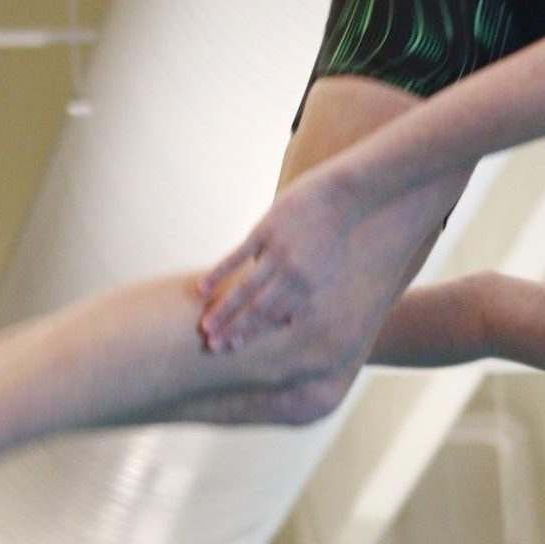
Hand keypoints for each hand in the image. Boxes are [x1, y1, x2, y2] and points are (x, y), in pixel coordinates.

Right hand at [196, 164, 362, 351]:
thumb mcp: (325, 268)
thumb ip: (303, 289)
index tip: (232, 347)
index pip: (274, 316)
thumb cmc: (333, 234)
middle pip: (257, 309)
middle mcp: (292, 276)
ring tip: (205, 327)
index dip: (251, 333)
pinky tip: (201, 289)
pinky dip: (218, 273)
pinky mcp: (266, 231)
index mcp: (307, 288)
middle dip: (234, 330)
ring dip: (223, 310)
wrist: (343, 196)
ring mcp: (277, 253)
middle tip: (213, 347)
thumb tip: (287, 310)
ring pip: (245, 289)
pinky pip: (236, 256)